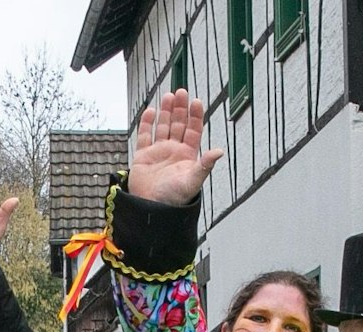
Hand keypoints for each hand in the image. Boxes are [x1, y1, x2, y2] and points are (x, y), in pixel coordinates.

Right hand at [127, 88, 223, 206]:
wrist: (151, 209)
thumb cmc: (174, 198)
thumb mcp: (192, 180)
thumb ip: (205, 165)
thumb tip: (219, 151)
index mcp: (187, 156)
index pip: (193, 131)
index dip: (195, 116)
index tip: (196, 101)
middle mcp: (173, 151)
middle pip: (178, 124)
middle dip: (180, 108)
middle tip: (181, 92)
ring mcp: (158, 152)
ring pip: (163, 127)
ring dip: (166, 111)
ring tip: (169, 95)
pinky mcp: (143, 156)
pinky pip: (145, 136)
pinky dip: (147, 123)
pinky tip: (151, 111)